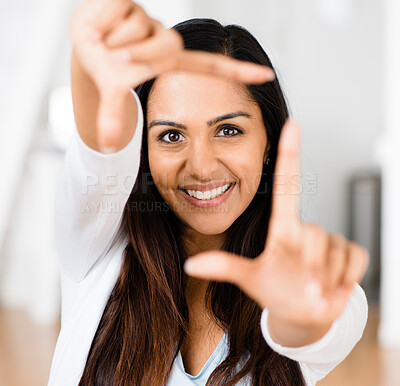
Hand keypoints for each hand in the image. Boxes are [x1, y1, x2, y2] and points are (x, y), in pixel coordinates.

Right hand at [71, 0, 274, 147]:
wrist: (85, 44)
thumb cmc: (107, 69)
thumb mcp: (113, 92)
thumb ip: (111, 117)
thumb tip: (106, 144)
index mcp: (171, 62)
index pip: (211, 67)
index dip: (238, 72)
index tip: (267, 75)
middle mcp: (167, 40)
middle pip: (161, 48)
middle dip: (131, 55)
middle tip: (113, 56)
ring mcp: (153, 19)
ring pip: (137, 30)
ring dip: (113, 42)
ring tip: (106, 43)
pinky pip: (120, 11)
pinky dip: (102, 23)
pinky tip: (101, 26)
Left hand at [184, 120, 368, 343]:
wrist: (300, 314)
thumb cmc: (274, 288)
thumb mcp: (249, 277)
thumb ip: (223, 266)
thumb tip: (189, 265)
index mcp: (282, 228)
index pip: (286, 184)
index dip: (288, 154)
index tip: (291, 124)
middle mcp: (305, 230)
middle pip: (313, 234)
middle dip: (310, 264)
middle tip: (305, 286)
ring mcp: (330, 243)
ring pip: (332, 251)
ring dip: (323, 277)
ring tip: (314, 288)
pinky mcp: (352, 257)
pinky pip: (353, 262)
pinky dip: (342, 280)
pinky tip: (332, 286)